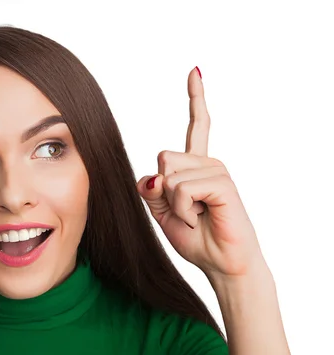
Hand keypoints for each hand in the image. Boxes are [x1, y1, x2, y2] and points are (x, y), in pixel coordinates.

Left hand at [136, 67, 263, 278]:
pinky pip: (182, 188)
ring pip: (168, 174)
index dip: (196, 99)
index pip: (196, 126)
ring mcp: (217, 170)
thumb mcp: (162, 212)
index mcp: (195, 166)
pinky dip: (182, 209)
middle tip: (184, 211)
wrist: (220, 264)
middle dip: (161, 189)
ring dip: (173, 204)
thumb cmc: (195, 238)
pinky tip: (199, 217)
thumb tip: (152, 175)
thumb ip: (151, 190)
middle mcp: (208, 162)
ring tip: (194, 216)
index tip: (195, 72)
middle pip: (162, 157)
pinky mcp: (223, 183)